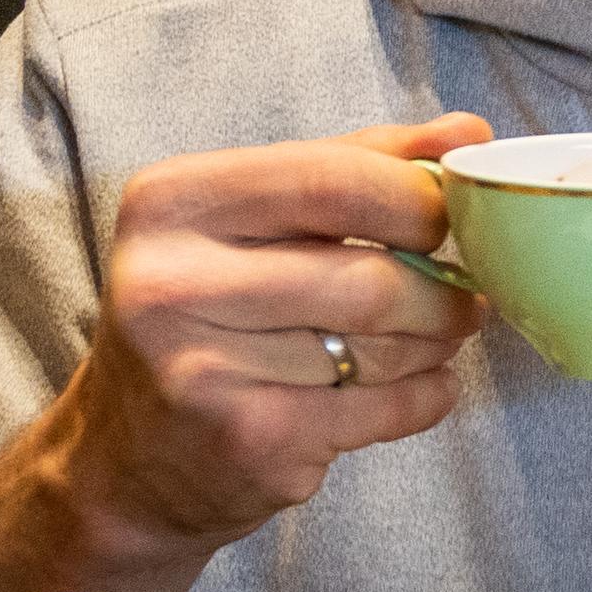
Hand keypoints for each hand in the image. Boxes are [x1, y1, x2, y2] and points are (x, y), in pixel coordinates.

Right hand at [57, 114, 496, 552]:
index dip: (416, 198)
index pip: (330, 179)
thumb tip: (467, 130)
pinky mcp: (249, 440)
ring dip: (436, 341)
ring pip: (384, 346)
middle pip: (370, 276)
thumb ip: (353, 164)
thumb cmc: (206, 316)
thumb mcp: (249, 221)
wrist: (125, 461)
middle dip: (441, 287)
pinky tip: (419, 385)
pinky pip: (384, 409)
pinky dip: (426, 395)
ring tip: (438, 334)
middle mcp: (172, 285)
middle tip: (464, 291)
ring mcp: (206, 371)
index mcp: (171, 203)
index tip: (447, 216)